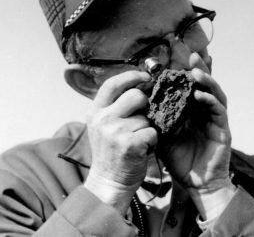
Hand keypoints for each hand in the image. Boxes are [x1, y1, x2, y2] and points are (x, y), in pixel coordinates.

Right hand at [84, 71, 156, 214]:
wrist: (108, 183)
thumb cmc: (110, 153)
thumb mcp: (103, 127)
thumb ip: (114, 107)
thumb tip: (138, 87)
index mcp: (95, 112)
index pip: (112, 84)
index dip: (131, 76)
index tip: (145, 76)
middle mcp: (103, 119)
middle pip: (135, 95)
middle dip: (145, 104)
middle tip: (143, 116)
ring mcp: (115, 132)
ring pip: (146, 117)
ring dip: (147, 127)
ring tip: (139, 138)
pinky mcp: (130, 144)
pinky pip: (152, 132)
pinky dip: (152, 140)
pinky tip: (143, 148)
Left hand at [157, 52, 231, 192]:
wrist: (195, 182)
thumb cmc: (180, 159)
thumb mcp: (164, 135)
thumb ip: (160, 119)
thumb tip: (145, 102)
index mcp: (191, 112)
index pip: (191, 88)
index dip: (187, 73)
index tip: (179, 59)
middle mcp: (204, 112)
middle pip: (205, 85)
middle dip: (200, 69)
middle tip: (193, 55)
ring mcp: (215, 119)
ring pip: (215, 94)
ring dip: (207, 81)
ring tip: (196, 71)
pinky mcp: (222, 129)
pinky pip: (218, 111)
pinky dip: (210, 100)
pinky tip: (200, 95)